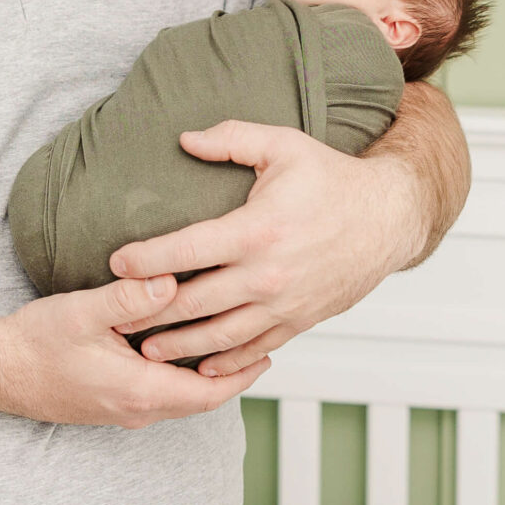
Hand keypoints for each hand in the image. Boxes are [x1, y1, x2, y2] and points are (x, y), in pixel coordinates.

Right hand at [0, 273, 269, 427]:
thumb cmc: (33, 343)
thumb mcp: (81, 312)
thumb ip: (127, 298)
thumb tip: (171, 282)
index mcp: (137, 391)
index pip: (208, 393)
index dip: (242, 375)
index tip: (268, 352)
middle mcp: (134, 409)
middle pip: (200, 401)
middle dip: (232, 376)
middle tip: (260, 347)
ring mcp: (120, 411)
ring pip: (180, 400)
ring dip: (207, 378)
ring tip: (229, 346)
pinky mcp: (109, 405)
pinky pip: (159, 397)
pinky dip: (181, 379)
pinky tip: (181, 351)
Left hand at [108, 119, 427, 377]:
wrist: (389, 218)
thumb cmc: (333, 179)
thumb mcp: (284, 145)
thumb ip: (231, 139)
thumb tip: (184, 139)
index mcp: (257, 229)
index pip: (186, 249)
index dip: (145, 258)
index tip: (115, 262)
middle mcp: (267, 274)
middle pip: (192, 302)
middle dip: (149, 312)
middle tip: (115, 317)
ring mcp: (283, 304)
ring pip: (218, 336)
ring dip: (178, 346)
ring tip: (145, 349)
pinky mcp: (299, 322)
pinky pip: (254, 351)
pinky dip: (224, 363)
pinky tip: (200, 366)